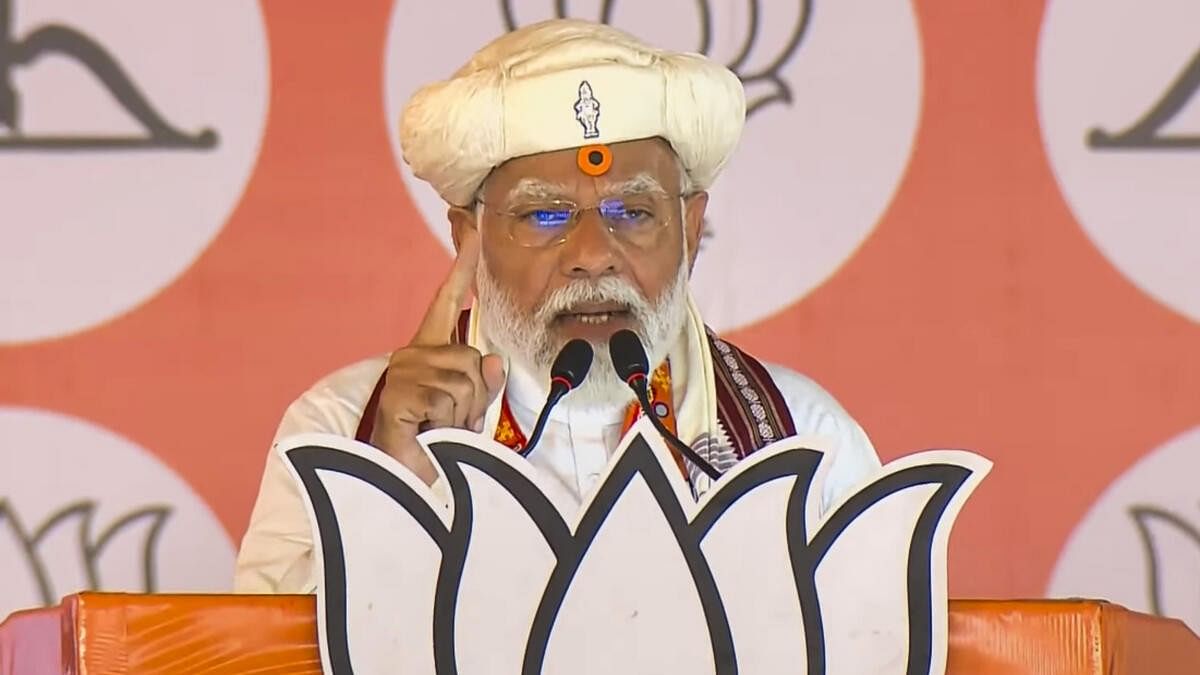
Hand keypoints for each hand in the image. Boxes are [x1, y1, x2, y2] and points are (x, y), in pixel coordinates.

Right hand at [370, 233, 505, 483]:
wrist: (403, 480)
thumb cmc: (432, 445)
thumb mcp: (466, 410)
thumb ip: (482, 383)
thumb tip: (492, 361)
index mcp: (428, 353)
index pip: (447, 301)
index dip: (461, 264)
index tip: (470, 227)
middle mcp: (413, 354)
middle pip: (474, 358)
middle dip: (476, 397)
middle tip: (450, 421)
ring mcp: (404, 371)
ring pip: (467, 379)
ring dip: (464, 413)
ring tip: (438, 429)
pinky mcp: (400, 393)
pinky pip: (449, 397)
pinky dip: (448, 422)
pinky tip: (427, 431)